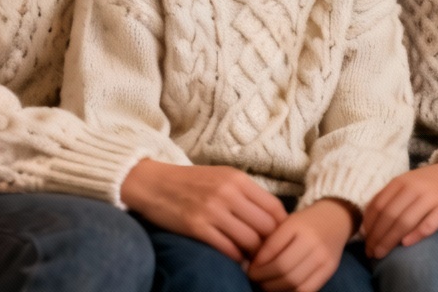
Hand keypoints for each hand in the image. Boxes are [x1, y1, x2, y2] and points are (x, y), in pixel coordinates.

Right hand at [121, 159, 287, 261]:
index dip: (281, 226)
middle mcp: (228, 193)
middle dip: (270, 243)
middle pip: (265, 226)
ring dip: (254, 254)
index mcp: (238, 179)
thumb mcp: (223, 177)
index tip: (280, 236)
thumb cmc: (192, 182)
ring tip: (253, 259)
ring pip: (249, 241)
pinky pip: (228, 249)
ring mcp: (213, 211)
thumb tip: (270, 218)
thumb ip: (245, 193)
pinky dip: (236, 258)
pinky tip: (235, 259)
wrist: (155, 184)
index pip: (274, 206)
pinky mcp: (197, 227)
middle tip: (268, 252)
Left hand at [247, 198, 355, 291]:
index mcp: (297, 224)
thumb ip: (270, 241)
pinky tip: (282, 288)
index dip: (257, 263)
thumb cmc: (304, 222)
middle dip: (264, 278)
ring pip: (294, 282)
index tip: (248, 268)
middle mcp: (312, 240)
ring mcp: (323, 256)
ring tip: (265, 285)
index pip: (272, 249)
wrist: (335, 218)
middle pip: (282, 268)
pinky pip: (307, 289)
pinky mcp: (330, 269)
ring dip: (275, 288)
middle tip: (255, 278)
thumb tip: (248, 265)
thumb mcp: (286, 223)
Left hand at [362, 160, 437, 258]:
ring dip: (390, 240)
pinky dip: (416, 235)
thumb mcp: (408, 181)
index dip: (370, 224)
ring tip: (381, 254)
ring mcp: (431, 197)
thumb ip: (391, 196)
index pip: (379, 204)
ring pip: (405, 221)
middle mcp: (414, 187)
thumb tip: (370, 220)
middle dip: (377, 236)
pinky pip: (429, 223)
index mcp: (401, 181)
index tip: (365, 240)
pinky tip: (406, 245)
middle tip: (370, 252)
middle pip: (390, 215)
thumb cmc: (430, 181)